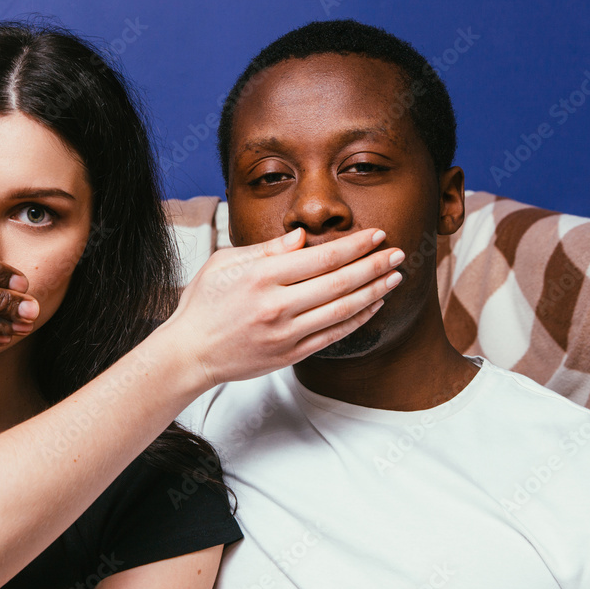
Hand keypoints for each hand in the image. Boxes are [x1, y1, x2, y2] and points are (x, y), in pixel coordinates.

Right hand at [158, 228, 402, 386]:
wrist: (190, 352)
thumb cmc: (204, 303)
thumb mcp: (224, 263)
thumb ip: (266, 249)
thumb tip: (303, 237)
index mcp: (260, 276)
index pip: (321, 257)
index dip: (354, 245)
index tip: (377, 234)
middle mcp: (276, 305)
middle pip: (339, 281)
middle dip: (374, 265)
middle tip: (399, 252)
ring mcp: (285, 333)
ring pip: (342, 309)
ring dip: (374, 291)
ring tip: (394, 276)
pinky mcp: (289, 354)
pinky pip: (333, 335)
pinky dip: (358, 319)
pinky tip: (373, 305)